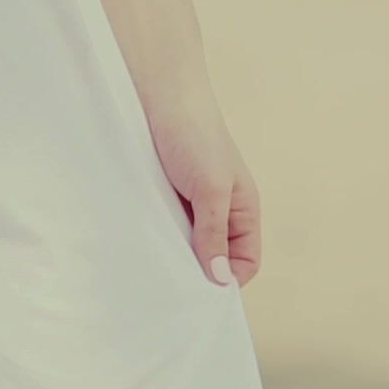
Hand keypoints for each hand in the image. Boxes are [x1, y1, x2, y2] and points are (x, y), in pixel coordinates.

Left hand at [143, 88, 262, 287]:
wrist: (158, 93)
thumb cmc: (195, 133)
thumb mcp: (211, 188)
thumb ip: (215, 234)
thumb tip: (221, 280)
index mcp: (243, 209)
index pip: (246, 261)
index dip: (230, 280)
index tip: (202, 294)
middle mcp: (218, 212)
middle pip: (216, 259)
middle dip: (199, 275)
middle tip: (173, 289)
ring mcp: (188, 206)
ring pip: (186, 248)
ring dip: (173, 258)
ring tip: (154, 268)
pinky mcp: (161, 198)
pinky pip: (162, 231)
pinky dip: (154, 241)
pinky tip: (141, 246)